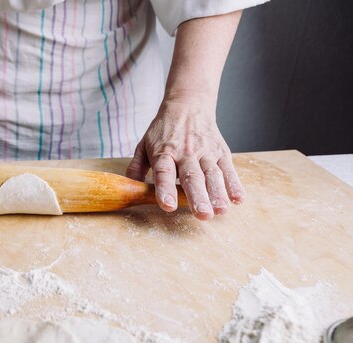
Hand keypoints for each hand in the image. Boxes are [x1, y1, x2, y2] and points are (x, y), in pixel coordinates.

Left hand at [126, 99, 244, 220]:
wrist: (188, 105)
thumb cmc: (164, 130)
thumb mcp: (144, 145)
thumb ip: (136, 167)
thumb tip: (127, 187)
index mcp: (164, 153)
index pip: (164, 172)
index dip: (165, 189)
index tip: (168, 205)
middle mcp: (186, 153)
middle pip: (192, 177)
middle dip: (198, 197)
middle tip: (202, 215)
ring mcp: (205, 152)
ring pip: (212, 175)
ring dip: (218, 193)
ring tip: (220, 210)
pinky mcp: (221, 152)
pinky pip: (228, 169)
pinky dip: (235, 184)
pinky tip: (238, 199)